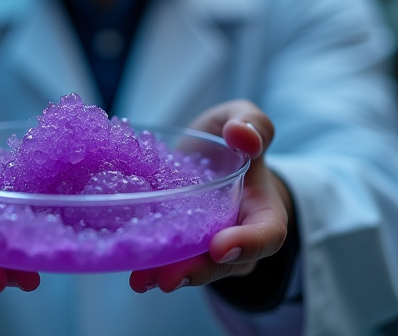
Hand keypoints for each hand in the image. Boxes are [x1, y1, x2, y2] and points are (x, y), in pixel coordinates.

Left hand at [129, 100, 293, 292]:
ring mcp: (210, 246)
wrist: (211, 156)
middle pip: (224, 262)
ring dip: (168, 274)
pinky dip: (152, 265)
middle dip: (196, 271)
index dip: (247, 244)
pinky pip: (172, 259)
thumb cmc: (231, 138)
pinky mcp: (183, 245)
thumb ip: (253, 124)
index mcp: (263, 209)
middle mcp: (239, 235)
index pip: (267, 234)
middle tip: (168, 278)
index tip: (220, 246)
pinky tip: (131, 269)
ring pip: (195, 267)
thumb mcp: (244, 119)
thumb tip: (241, 134)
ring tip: (141, 280)